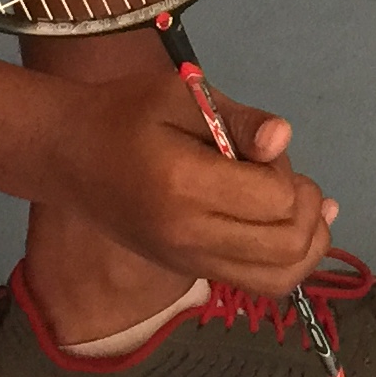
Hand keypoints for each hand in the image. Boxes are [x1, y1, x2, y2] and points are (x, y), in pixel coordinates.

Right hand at [45, 68, 336, 297]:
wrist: (68, 156)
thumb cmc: (122, 114)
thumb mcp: (177, 94)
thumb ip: (236, 119)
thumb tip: (282, 140)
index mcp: (184, 186)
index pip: (274, 198)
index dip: (285, 170)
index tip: (262, 147)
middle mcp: (189, 238)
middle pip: (286, 245)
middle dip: (306, 206)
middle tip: (283, 172)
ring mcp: (189, 263)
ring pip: (280, 277)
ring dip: (308, 240)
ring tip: (299, 202)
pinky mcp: (191, 271)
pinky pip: (258, 282)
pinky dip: (289, 258)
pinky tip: (294, 222)